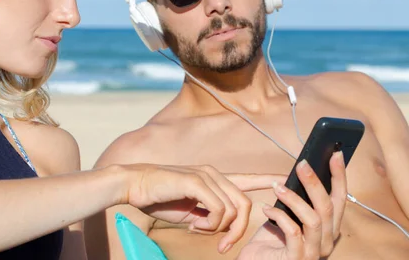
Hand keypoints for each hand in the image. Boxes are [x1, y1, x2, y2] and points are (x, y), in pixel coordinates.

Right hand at [121, 163, 285, 253]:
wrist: (134, 185)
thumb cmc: (158, 198)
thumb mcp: (189, 211)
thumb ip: (207, 215)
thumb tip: (220, 228)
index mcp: (212, 178)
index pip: (247, 179)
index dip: (267, 180)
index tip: (286, 179)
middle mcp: (213, 174)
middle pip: (244, 204)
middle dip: (238, 230)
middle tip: (222, 246)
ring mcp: (206, 176)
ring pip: (234, 209)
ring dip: (220, 229)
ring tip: (198, 230)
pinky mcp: (197, 182)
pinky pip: (219, 209)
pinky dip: (210, 224)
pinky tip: (193, 225)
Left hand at [238, 151, 346, 258]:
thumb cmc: (271, 240)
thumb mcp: (287, 215)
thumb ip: (297, 199)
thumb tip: (302, 170)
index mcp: (328, 229)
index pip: (340, 200)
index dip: (339, 177)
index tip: (336, 154)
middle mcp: (326, 242)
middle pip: (329, 207)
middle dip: (316, 182)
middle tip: (301, 164)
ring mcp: (313, 253)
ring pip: (314, 219)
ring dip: (294, 198)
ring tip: (277, 186)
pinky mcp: (297, 259)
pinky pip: (294, 232)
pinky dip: (280, 216)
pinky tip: (266, 209)